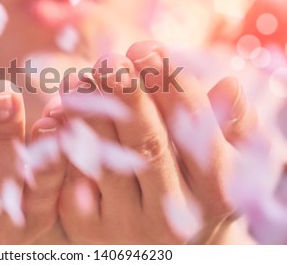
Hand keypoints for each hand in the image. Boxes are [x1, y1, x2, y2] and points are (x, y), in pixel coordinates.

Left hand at [43, 41, 256, 243]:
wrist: (156, 235)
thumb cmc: (191, 184)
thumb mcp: (218, 160)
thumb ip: (228, 124)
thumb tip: (229, 86)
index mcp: (214, 192)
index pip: (196, 132)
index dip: (170, 87)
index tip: (147, 51)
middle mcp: (172, 216)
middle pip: (148, 144)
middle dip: (128, 95)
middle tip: (111, 60)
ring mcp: (126, 226)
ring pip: (105, 160)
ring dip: (89, 113)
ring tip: (79, 80)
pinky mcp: (86, 229)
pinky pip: (71, 179)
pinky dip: (63, 142)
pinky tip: (57, 113)